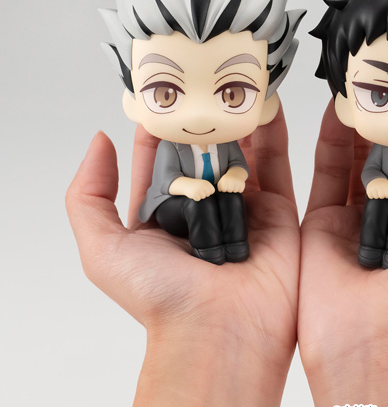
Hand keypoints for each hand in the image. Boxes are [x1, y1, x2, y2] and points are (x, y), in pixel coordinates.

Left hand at [66, 108, 298, 406]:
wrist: (222, 332)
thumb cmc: (162, 296)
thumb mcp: (103, 248)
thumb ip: (90, 195)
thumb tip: (100, 141)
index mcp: (165, 213)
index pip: (160, 156)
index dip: (159, 124)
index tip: (164, 90)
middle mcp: (204, 206)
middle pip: (204, 148)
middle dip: (205, 113)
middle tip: (207, 74)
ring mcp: (243, 206)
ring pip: (242, 148)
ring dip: (240, 116)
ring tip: (238, 80)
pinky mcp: (278, 210)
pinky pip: (279, 162)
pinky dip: (275, 131)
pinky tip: (268, 100)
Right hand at [170, 176, 214, 199]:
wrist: (185, 184)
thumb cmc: (196, 185)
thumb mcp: (203, 183)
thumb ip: (209, 187)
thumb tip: (215, 194)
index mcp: (206, 183)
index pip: (212, 191)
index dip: (208, 192)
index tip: (204, 190)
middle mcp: (203, 186)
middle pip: (208, 195)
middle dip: (204, 194)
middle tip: (198, 191)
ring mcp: (199, 190)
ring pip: (203, 197)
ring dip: (199, 196)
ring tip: (195, 191)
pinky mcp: (194, 194)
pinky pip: (198, 199)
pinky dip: (195, 198)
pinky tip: (193, 194)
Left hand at [217, 167, 246, 192]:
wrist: (236, 174)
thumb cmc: (227, 180)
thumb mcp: (221, 181)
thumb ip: (219, 187)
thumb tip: (221, 191)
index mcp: (225, 179)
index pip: (223, 190)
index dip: (224, 189)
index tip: (225, 186)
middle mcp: (231, 180)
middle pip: (229, 191)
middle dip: (229, 189)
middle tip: (230, 185)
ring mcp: (237, 182)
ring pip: (235, 191)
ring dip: (234, 190)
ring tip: (234, 185)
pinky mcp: (242, 184)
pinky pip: (240, 191)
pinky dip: (239, 189)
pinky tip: (237, 185)